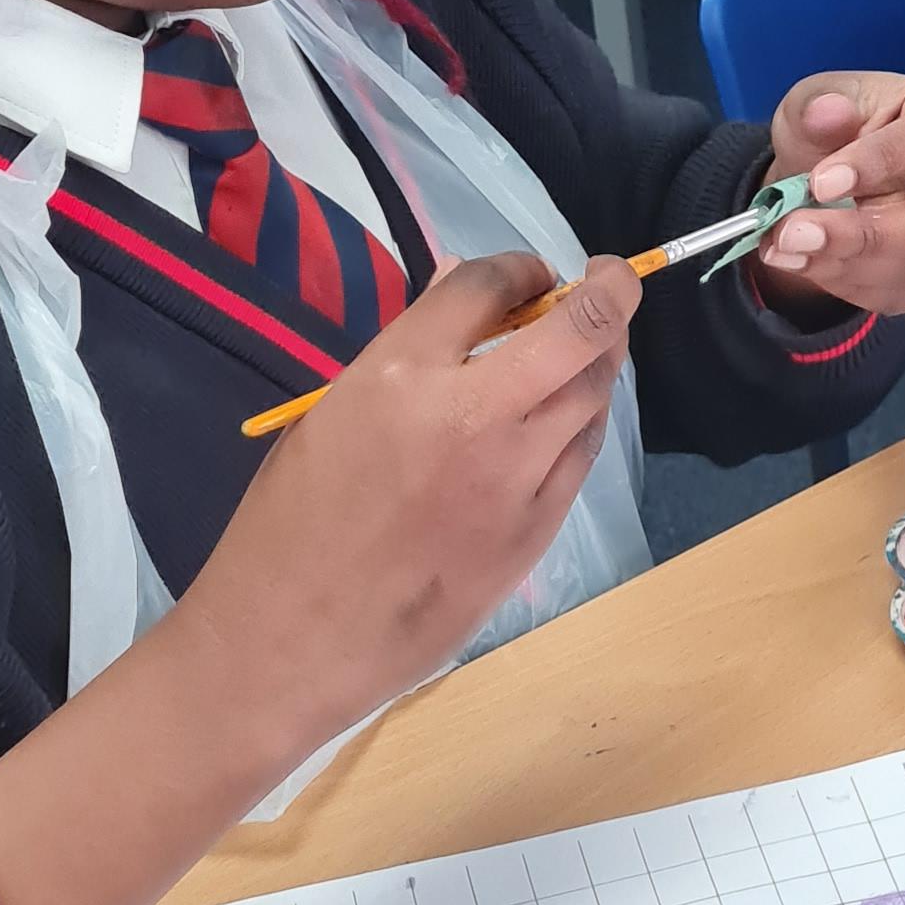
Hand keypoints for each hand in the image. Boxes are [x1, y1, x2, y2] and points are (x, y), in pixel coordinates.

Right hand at [184, 251, 636, 743]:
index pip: (489, 285)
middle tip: (611, 283)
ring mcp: (514, 478)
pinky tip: (564, 421)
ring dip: (598, 362)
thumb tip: (464, 299)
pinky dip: (581, 424)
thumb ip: (407, 355)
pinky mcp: (535, 532)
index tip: (530, 277)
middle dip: (612, 293)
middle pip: (580, 331)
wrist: (293, 636)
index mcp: (399, 373)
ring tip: (580, 356)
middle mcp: (471, 415)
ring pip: (595, 395)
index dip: (521, 267)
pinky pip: (580, 457)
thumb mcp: (331, 412)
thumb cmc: (291, 520)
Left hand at [758, 76, 904, 314]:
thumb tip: (827, 113)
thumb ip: (817, 109)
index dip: (880, 162)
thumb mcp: (815, 103)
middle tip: (792, 234)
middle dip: (859, 234)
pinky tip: (809, 265)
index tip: (820, 183)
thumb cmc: (841, 128)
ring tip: (785, 250)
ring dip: (844, 264)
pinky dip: (849, 285)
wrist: (845, 179)